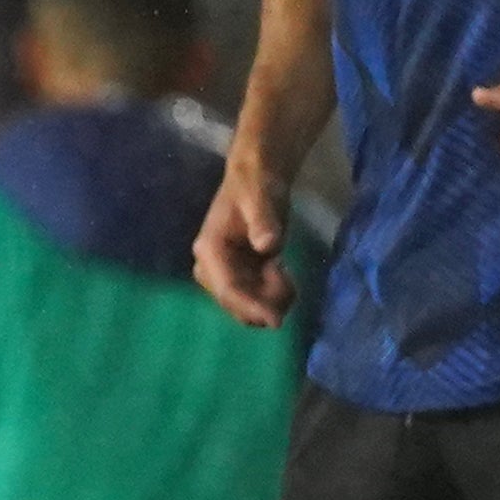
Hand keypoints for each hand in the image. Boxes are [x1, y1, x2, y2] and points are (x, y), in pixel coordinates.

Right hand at [193, 159, 296, 324]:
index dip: (251, 307)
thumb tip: (267, 246)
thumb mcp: (260, 197)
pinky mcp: (240, 276)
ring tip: (286, 271)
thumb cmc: (256, 186)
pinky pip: (256, 299)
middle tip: (289, 281)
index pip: (227, 289)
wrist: (257, 179)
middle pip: (236, 304)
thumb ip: (263, 221)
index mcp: (210, 250)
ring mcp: (225, 274)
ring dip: (271, 300)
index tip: (276, 320)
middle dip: (265, 303)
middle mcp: (212, 267)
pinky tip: (284, 272)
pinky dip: (274, 295)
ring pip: (247, 306)